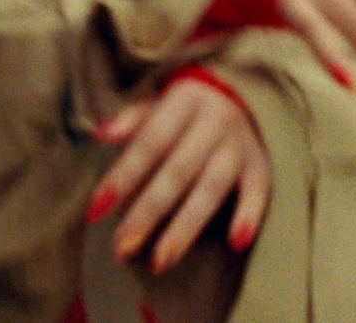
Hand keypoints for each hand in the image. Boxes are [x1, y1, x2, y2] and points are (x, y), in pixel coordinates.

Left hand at [86, 75, 269, 273]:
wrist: (238, 94)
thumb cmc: (182, 111)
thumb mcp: (157, 104)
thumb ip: (131, 121)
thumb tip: (101, 134)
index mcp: (184, 102)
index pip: (150, 143)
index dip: (122, 177)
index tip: (95, 211)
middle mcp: (215, 122)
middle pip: (177, 172)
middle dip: (147, 212)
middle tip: (121, 247)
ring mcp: (239, 145)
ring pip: (212, 189)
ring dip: (186, 227)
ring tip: (160, 260)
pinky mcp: (260, 165)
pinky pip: (258, 192)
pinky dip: (250, 216)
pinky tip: (236, 243)